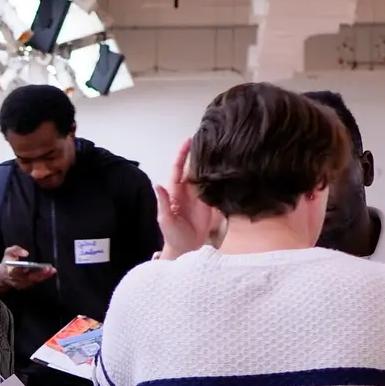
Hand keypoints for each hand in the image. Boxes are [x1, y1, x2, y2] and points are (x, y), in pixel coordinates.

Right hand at [0, 245, 54, 291]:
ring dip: (44, 276)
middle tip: (50, 269)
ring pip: (34, 281)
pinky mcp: (26, 286)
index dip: (23, 269)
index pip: (18, 271)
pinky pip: (35, 282)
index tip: (31, 266)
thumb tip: (26, 253)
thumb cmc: (6, 264)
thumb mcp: (8, 253)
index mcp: (11, 271)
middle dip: (41, 274)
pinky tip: (49, 273)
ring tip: (52, 270)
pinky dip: (42, 277)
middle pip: (30, 277)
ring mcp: (22, 285)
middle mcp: (17, 280)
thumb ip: (15, 249)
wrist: (1, 278)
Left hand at [154, 138, 218, 259]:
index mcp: (175, 192)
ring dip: (210, 162)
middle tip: (208, 137)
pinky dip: (220, 177)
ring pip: (205, 174)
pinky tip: (227, 167)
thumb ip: (163, 202)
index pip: (178, 169)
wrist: (187, 248)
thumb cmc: (173, 234)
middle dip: (198, 153)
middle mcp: (188, 190)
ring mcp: (200, 195)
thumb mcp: (165, 219)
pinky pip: (215, 186)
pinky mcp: (211, 202)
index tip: (188, 141)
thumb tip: (158, 185)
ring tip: (219, 147)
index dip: (182, 155)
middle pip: (193, 167)